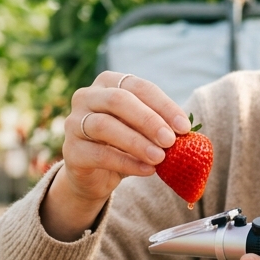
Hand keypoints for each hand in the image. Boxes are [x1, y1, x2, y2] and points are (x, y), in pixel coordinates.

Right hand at [41, 71, 191, 240]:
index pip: (138, 87)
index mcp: (109, 83)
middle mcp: (87, 97)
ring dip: (137, 142)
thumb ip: (160, 126)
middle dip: (149, 120)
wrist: (94, 175)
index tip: (184, 127)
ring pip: (105, 126)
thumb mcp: (144, 131)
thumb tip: (187, 132)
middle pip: (118, 101)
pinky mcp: (71, 151)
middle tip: (171, 141)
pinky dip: (127, 163)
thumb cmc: (124, 144)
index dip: (163, 105)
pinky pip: (99, 154)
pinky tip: (147, 170)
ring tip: (160, 158)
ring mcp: (74, 123)